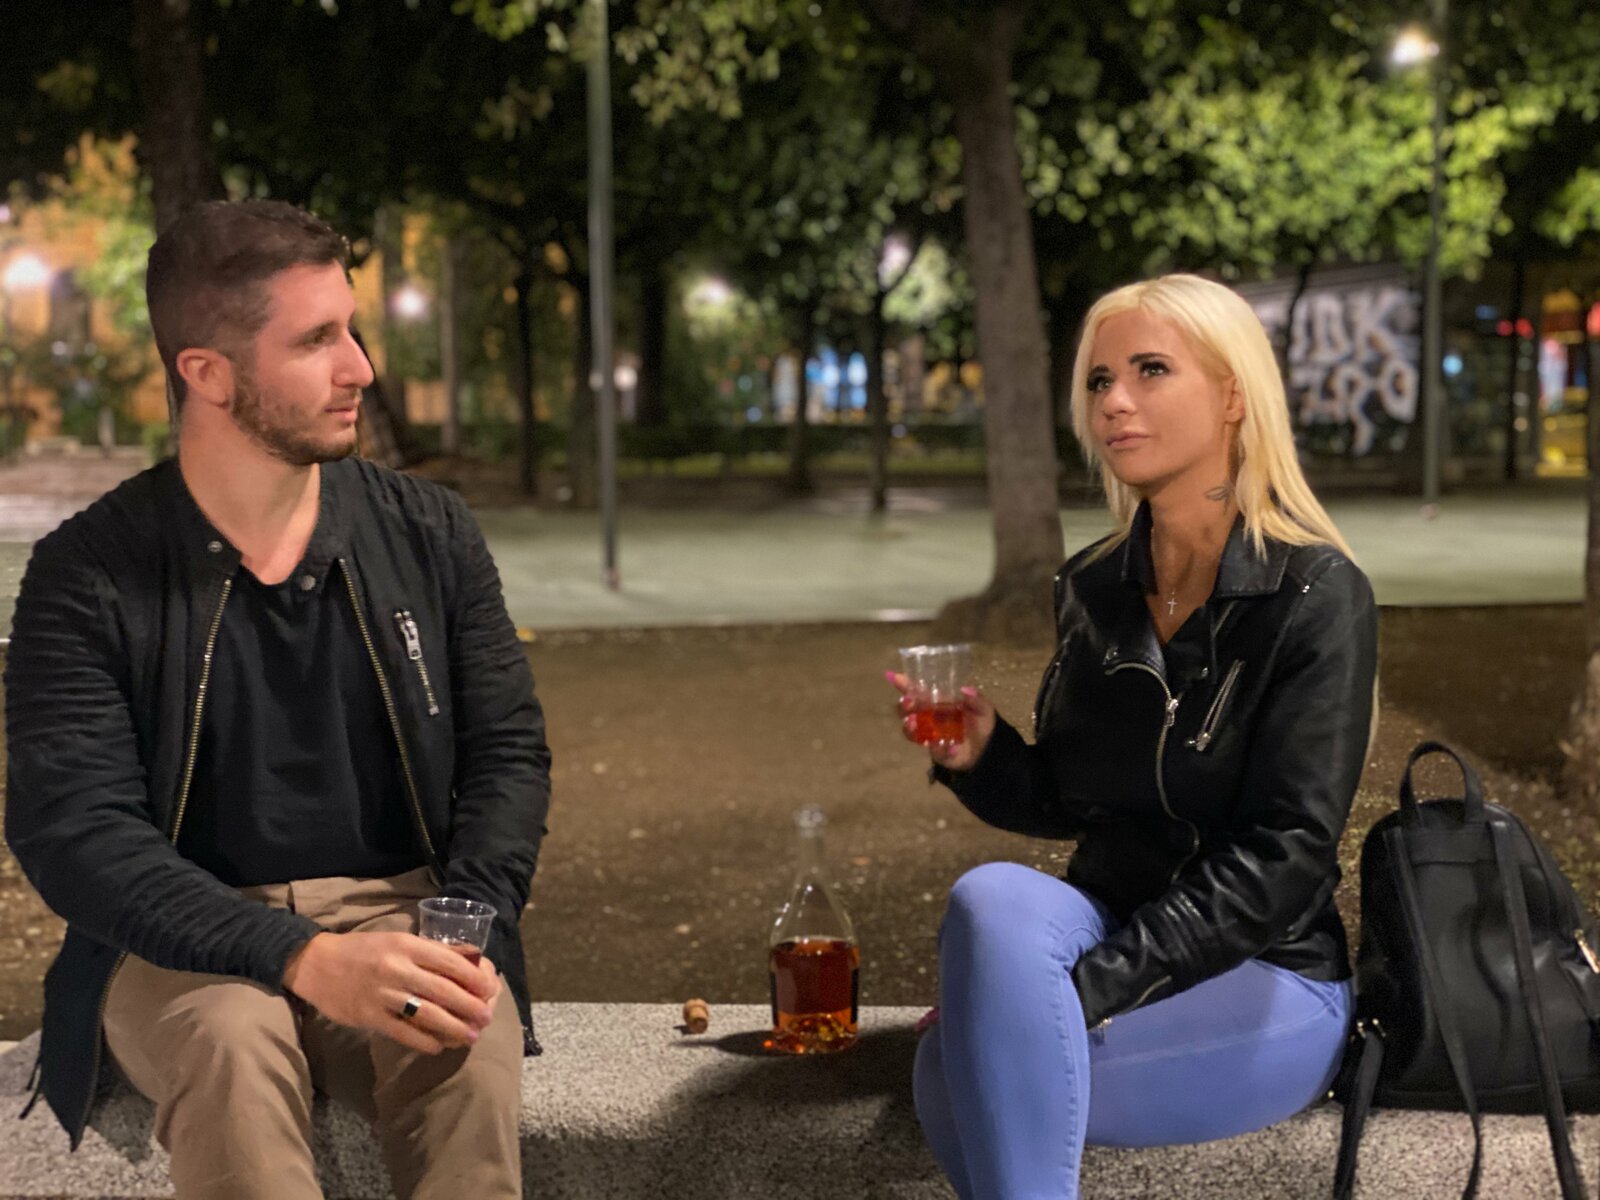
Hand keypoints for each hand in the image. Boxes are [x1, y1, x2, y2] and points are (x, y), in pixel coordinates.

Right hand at [282, 931, 498, 1054]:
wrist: (317, 964)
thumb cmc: (364, 950)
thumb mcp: (399, 940)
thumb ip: (433, 950)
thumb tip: (472, 959)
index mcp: (407, 946)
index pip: (450, 962)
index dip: (474, 978)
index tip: (490, 990)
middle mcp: (397, 968)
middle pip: (444, 990)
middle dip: (470, 1007)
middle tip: (487, 1018)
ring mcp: (382, 995)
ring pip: (427, 1014)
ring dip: (454, 1028)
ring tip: (471, 1036)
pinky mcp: (369, 1017)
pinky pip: (404, 1033)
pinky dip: (425, 1041)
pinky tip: (439, 1046)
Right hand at [886, 672, 995, 771]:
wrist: (988, 749)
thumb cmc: (981, 723)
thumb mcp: (984, 708)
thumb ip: (976, 699)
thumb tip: (965, 690)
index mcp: (937, 702)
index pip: (918, 691)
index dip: (906, 684)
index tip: (896, 677)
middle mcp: (928, 717)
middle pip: (907, 710)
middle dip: (904, 706)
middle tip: (909, 703)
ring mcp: (930, 735)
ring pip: (910, 731)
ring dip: (909, 727)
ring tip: (913, 724)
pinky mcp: (936, 752)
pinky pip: (933, 751)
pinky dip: (939, 749)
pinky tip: (950, 747)